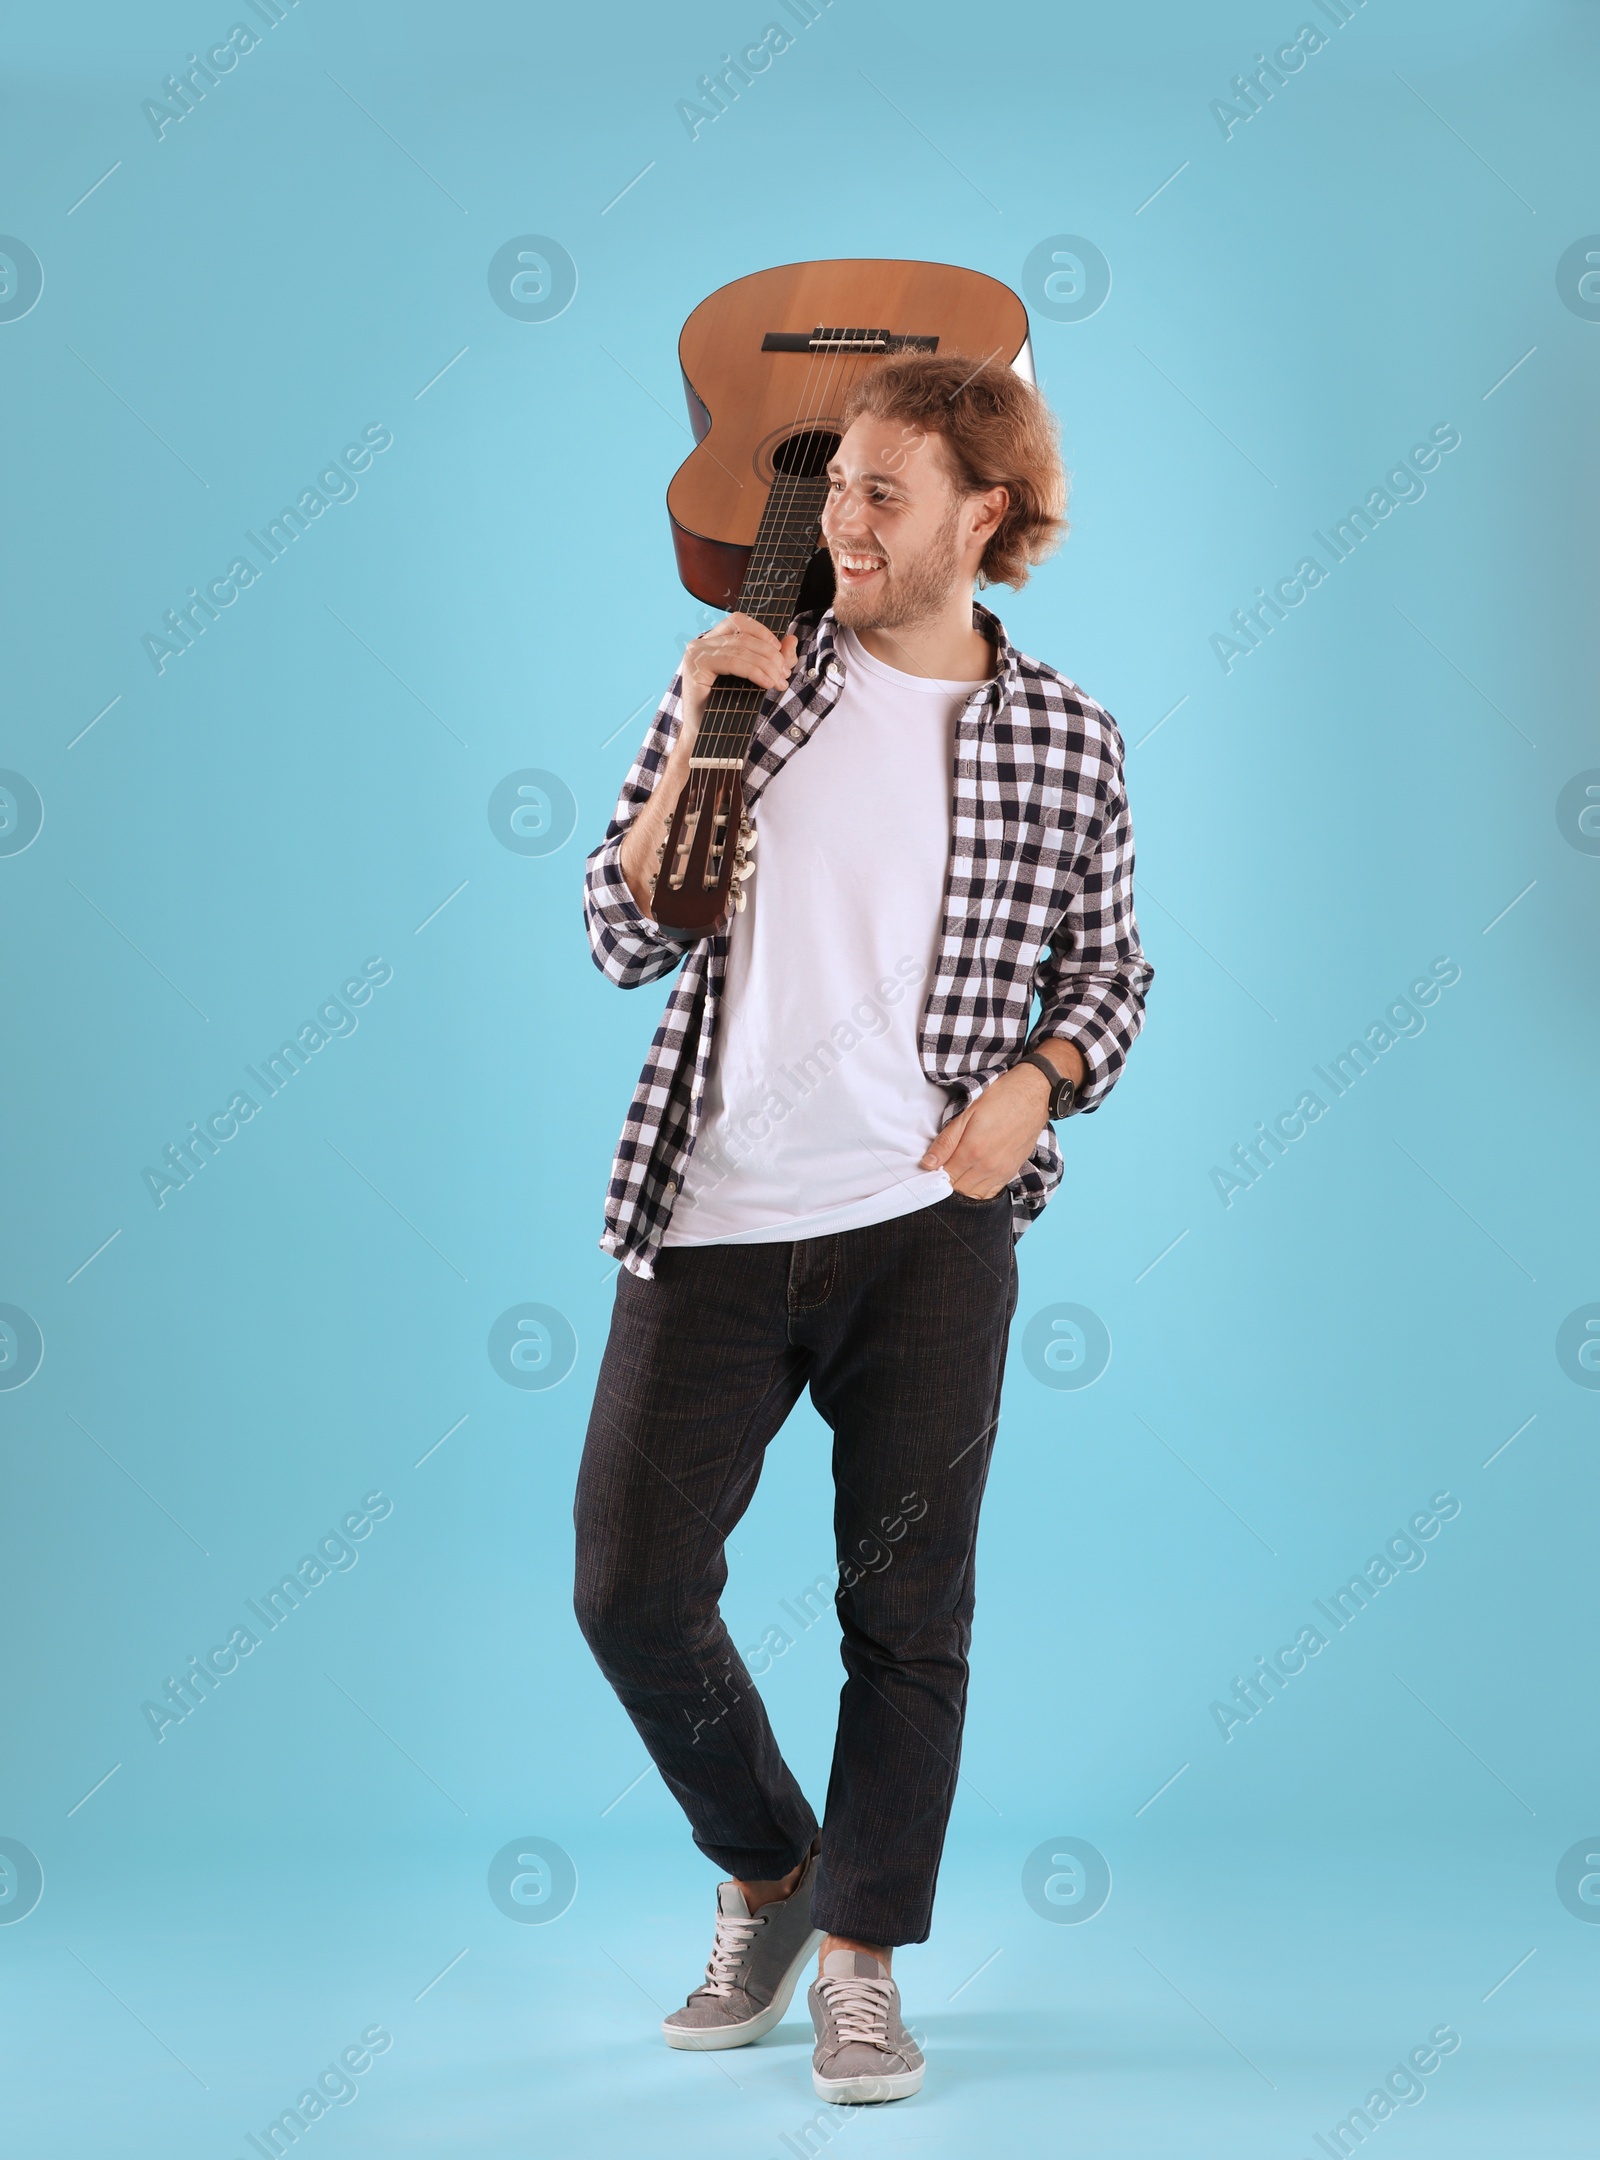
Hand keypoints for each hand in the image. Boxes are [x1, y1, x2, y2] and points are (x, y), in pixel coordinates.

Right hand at [677, 614, 798, 759]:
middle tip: (784, 674)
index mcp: (711, 641)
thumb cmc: (727, 708)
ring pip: (740, 649)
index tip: (780, 651)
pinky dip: (754, 671)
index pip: (739, 621)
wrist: (705, 736)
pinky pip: (732, 662)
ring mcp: (696, 654)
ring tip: (779, 682)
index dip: (762, 632)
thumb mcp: (756, 678)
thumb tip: (792, 639)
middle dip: (770, 655)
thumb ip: (774, 659)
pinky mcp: (696, 667)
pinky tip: (766, 683)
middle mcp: (700, 643)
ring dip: (766, 665)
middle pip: (743, 636)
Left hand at [920, 1045, 1083, 1196]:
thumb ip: (946, 1142)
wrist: (1032, 1096)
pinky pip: (990, 1193)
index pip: (944, 1177)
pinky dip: (977, 1191)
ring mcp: (1000, 1172)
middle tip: (939, 1171)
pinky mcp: (1010, 1173)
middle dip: (944, 1183)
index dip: (933, 1176)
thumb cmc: (999, 1100)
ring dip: (960, 1188)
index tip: (928, 1169)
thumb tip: (928, 1164)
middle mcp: (987, 1167)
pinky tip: (970, 1179)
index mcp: (972, 1151)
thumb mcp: (966, 1114)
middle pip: (957, 1189)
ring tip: (955, 1173)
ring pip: (973, 1195)